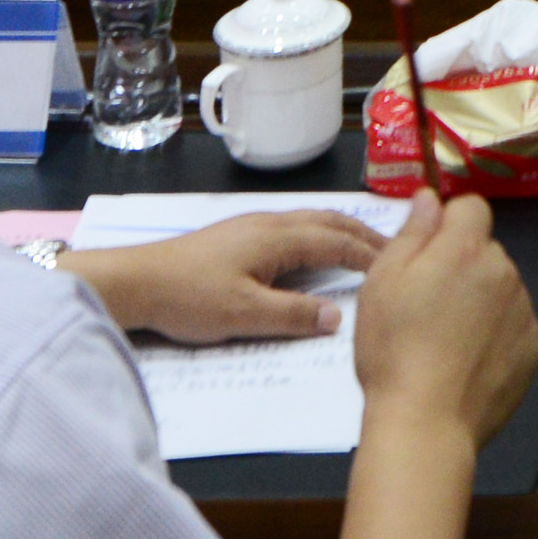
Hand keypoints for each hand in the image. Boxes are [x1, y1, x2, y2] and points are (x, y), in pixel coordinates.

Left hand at [68, 212, 384, 344]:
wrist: (137, 282)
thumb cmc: (189, 297)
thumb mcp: (244, 314)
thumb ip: (293, 315)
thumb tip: (338, 317)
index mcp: (278, 237)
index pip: (338, 241)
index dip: (370, 254)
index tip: (400, 265)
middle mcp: (270, 223)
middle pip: (329, 221)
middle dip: (364, 235)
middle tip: (395, 251)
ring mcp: (252, 226)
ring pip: (311, 221)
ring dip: (343, 232)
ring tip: (366, 247)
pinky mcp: (238, 236)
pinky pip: (295, 227)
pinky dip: (321, 235)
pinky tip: (317, 251)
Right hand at [351, 196, 537, 444]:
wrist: (426, 421)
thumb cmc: (394, 351)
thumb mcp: (383, 282)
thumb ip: (413, 232)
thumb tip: (430, 199)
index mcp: (465, 249)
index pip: (471, 208)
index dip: (448, 224)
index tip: (427, 253)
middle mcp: (503, 271)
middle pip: (485, 250)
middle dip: (461, 265)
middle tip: (427, 304)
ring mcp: (523, 310)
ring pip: (501, 287)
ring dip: (480, 299)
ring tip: (445, 339)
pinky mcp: (532, 347)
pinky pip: (514, 323)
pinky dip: (495, 333)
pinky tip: (466, 359)